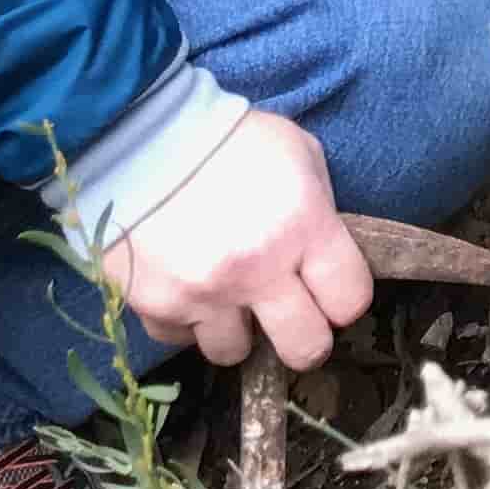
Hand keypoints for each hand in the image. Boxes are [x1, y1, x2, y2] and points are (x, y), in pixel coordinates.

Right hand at [103, 107, 371, 371]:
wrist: (140, 136)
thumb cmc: (229, 138)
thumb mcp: (297, 152)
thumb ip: (321, 206)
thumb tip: (324, 253)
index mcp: (303, 225)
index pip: (350, 300)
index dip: (343, 298)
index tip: (328, 289)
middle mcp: (258, 271)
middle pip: (305, 349)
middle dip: (302, 335)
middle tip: (287, 312)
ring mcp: (205, 295)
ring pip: (235, 353)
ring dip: (234, 329)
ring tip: (226, 294)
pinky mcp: (157, 306)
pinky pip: (181, 338)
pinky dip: (185, 319)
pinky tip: (184, 283)